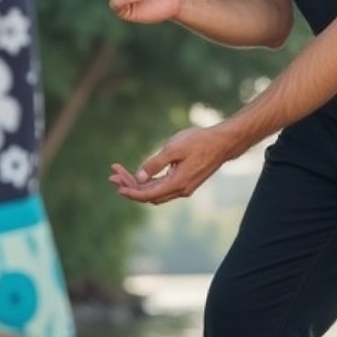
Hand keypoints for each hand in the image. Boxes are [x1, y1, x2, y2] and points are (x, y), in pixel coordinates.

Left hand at [109, 123, 235, 203]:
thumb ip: (155, 164)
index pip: (148, 194)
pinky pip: (163, 187)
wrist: (223, 143)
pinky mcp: (185, 182)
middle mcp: (180, 190)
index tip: (116, 186)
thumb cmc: (199, 142)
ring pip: (155, 192)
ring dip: (138, 185)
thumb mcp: (174, 149)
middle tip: (113, 176)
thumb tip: (139, 177)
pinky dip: (149, 182)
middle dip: (130, 187)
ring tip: (120, 174)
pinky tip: (139, 175)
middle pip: (149, 195)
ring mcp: (184, 187)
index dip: (131, 192)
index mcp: (177, 183)